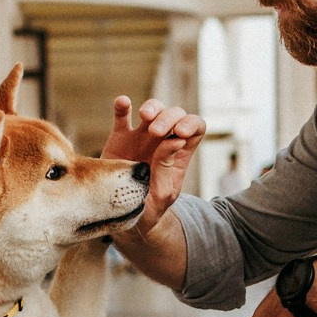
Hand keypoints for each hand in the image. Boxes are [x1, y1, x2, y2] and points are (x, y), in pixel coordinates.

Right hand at [103, 96, 203, 232]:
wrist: (120, 215)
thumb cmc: (148, 207)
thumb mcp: (162, 193)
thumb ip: (167, 168)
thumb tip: (176, 140)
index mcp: (179, 153)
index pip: (196, 128)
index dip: (192, 124)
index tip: (180, 133)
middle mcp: (163, 140)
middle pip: (175, 114)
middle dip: (168, 118)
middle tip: (156, 132)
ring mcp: (141, 136)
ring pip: (153, 108)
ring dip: (152, 107)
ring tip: (145, 116)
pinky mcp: (120, 137)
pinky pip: (122, 115)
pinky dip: (122, 105)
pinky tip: (123, 102)